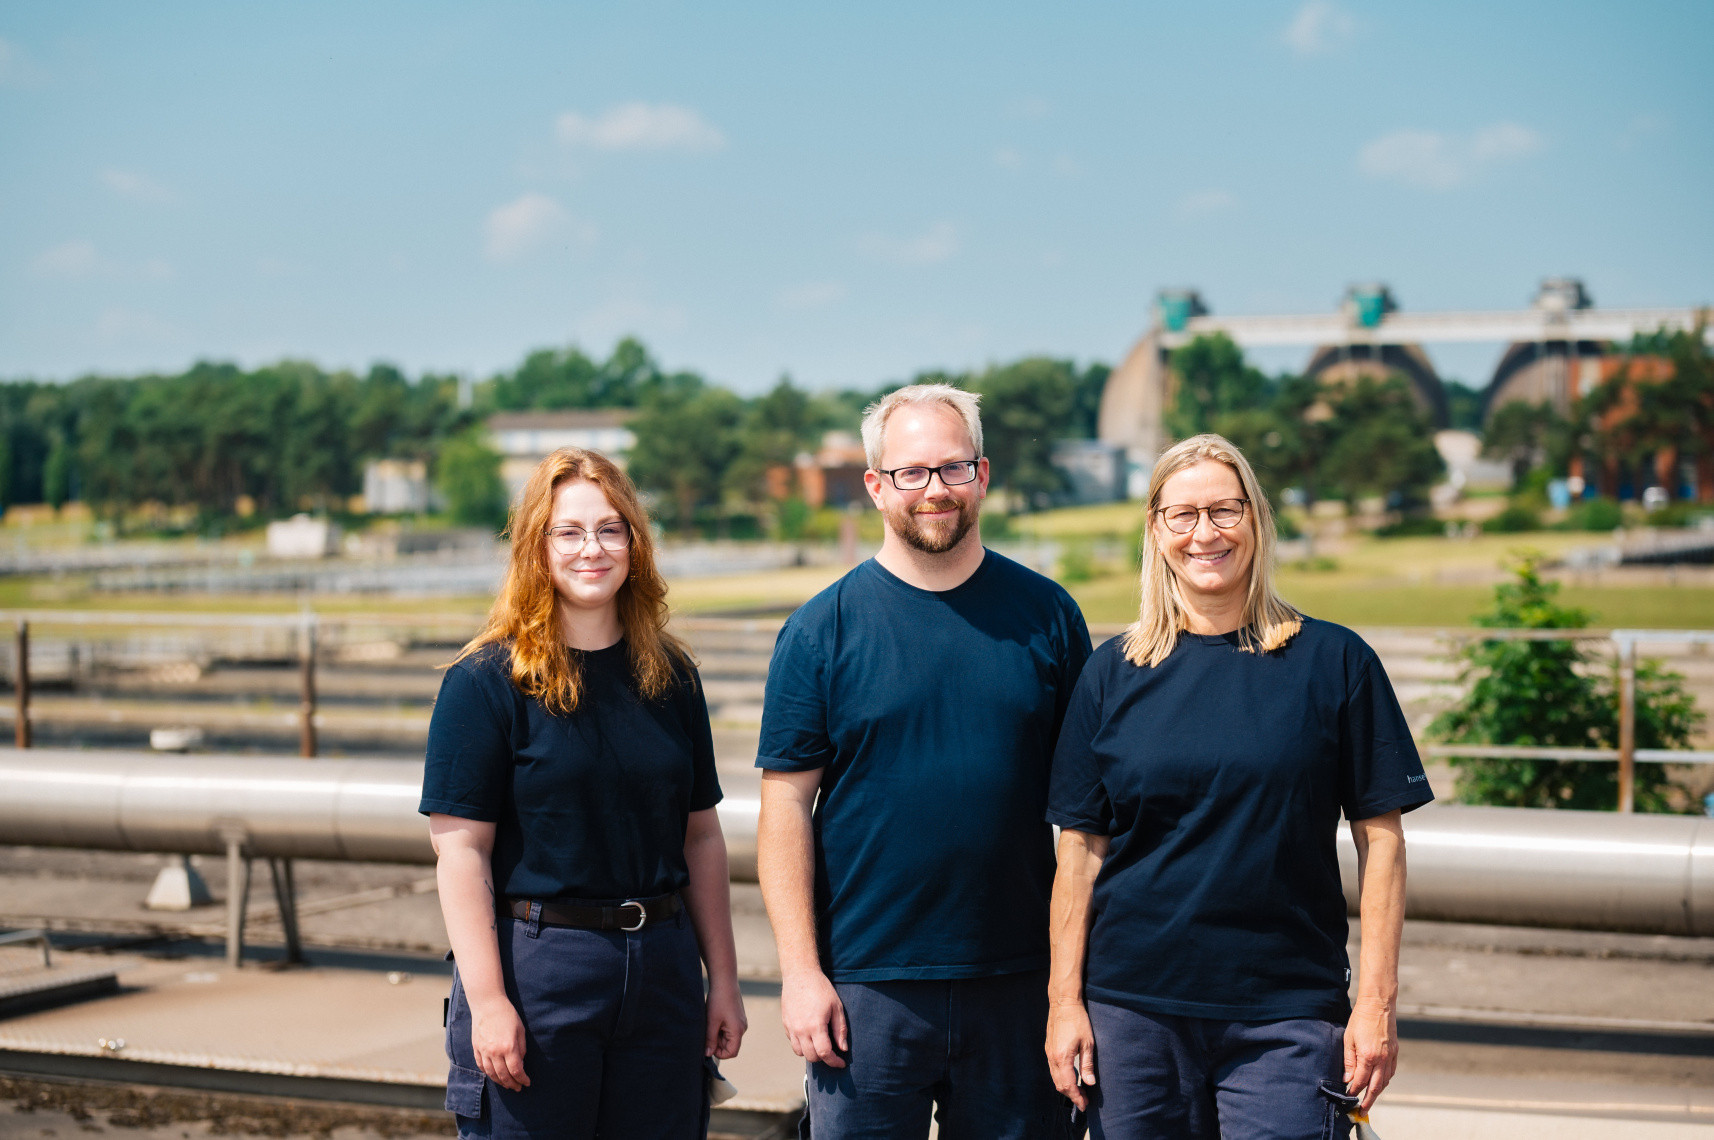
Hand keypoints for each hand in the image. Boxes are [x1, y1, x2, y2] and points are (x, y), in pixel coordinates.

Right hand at [470, 996, 529, 1091]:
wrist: (487, 1004)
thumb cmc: (507, 1015)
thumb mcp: (520, 1030)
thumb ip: (521, 1048)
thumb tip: (520, 1063)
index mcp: (508, 1047)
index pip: (516, 1071)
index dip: (522, 1079)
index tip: (527, 1083)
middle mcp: (495, 1052)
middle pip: (503, 1076)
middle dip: (512, 1084)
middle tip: (518, 1088)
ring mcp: (483, 1051)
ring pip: (491, 1074)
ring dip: (500, 1082)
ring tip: (507, 1085)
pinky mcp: (476, 1048)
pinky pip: (481, 1066)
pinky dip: (488, 1074)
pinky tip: (494, 1076)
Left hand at [705, 977, 747, 1059]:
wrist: (724, 981)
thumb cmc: (718, 1000)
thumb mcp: (711, 1022)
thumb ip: (710, 1040)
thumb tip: (708, 1054)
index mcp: (738, 1030)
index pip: (732, 1052)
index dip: (720, 1054)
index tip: (708, 1047)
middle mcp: (742, 1027)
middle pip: (730, 1045)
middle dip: (718, 1043)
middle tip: (707, 1032)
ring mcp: (741, 1022)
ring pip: (729, 1037)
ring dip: (718, 1035)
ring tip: (710, 1023)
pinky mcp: (738, 1017)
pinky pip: (730, 1029)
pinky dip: (721, 1028)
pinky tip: (715, 1019)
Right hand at [780, 969, 847, 1068]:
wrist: (800, 974)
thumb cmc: (821, 989)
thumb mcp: (836, 1007)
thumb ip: (840, 1030)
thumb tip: (842, 1048)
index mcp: (815, 1026)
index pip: (824, 1053)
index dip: (834, 1062)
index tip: (841, 1063)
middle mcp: (801, 1030)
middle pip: (811, 1057)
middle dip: (823, 1058)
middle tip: (832, 1052)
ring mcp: (791, 1027)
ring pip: (799, 1052)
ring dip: (810, 1052)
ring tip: (819, 1043)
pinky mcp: (785, 1024)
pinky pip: (793, 1042)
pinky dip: (801, 1044)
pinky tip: (809, 1034)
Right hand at [1045, 1000, 1097, 1110]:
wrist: (1063, 1003)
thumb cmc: (1077, 1020)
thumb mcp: (1088, 1043)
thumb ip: (1087, 1065)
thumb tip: (1090, 1083)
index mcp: (1062, 1058)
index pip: (1068, 1085)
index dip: (1077, 1097)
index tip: (1084, 1105)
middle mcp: (1052, 1058)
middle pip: (1059, 1085)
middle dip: (1071, 1096)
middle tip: (1083, 1101)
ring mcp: (1048, 1053)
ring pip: (1055, 1078)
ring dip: (1066, 1088)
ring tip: (1079, 1091)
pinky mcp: (1048, 1048)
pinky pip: (1053, 1069)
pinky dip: (1061, 1078)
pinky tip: (1070, 1077)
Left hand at [1344, 998, 1397, 1112]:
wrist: (1378, 1004)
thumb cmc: (1360, 1019)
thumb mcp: (1348, 1039)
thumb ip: (1348, 1061)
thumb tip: (1347, 1079)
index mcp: (1368, 1056)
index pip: (1360, 1081)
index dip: (1354, 1091)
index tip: (1348, 1098)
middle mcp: (1382, 1059)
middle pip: (1375, 1087)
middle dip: (1368, 1101)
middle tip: (1361, 1110)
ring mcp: (1391, 1056)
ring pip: (1385, 1081)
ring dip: (1377, 1092)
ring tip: (1369, 1099)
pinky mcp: (1396, 1052)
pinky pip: (1391, 1072)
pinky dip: (1385, 1081)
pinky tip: (1379, 1083)